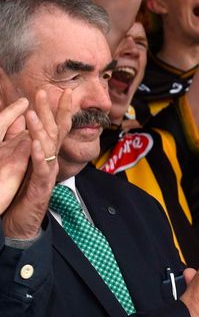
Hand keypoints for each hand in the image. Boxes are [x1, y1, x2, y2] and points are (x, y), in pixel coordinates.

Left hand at [3, 89, 75, 239]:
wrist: (21, 226)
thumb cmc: (21, 197)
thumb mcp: (24, 167)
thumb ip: (27, 148)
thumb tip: (25, 126)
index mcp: (45, 155)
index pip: (54, 127)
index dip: (57, 108)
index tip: (58, 91)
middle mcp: (50, 161)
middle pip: (54, 131)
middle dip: (51, 110)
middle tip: (47, 92)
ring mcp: (47, 173)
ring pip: (47, 147)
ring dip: (40, 128)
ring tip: (32, 113)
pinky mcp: (41, 187)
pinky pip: (41, 169)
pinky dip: (38, 156)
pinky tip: (34, 144)